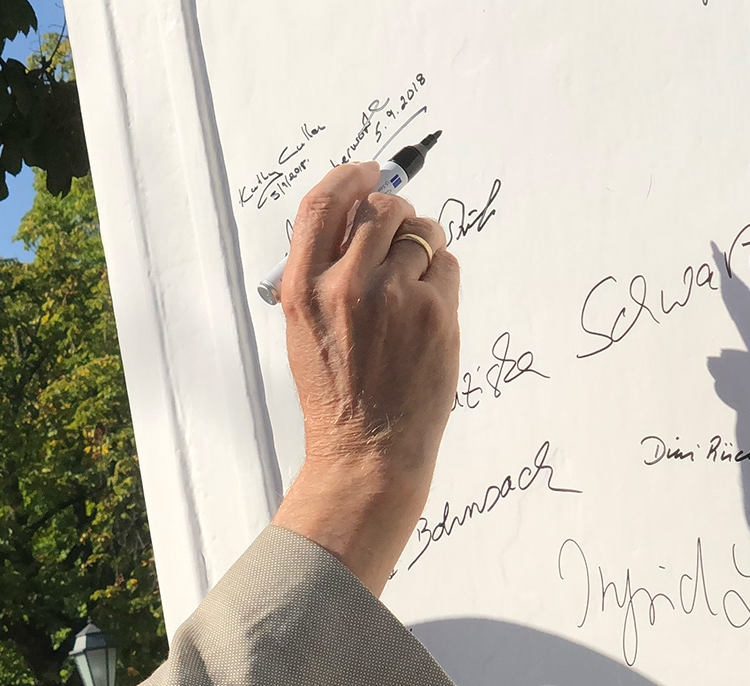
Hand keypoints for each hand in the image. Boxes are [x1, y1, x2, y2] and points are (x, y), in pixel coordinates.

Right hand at [270, 162, 461, 593]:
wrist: (368, 449)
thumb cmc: (335, 391)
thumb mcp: (304, 327)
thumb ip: (322, 269)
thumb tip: (360, 210)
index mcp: (303, 287)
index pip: (324, 202)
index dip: (351, 176)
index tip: (372, 171)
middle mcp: (346, 285)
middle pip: (382, 207)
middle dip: (395, 212)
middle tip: (398, 238)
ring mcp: (395, 298)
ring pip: (423, 232)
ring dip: (422, 246)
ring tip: (410, 288)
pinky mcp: (436, 314)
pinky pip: (447, 265)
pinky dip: (440, 279)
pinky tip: (426, 313)